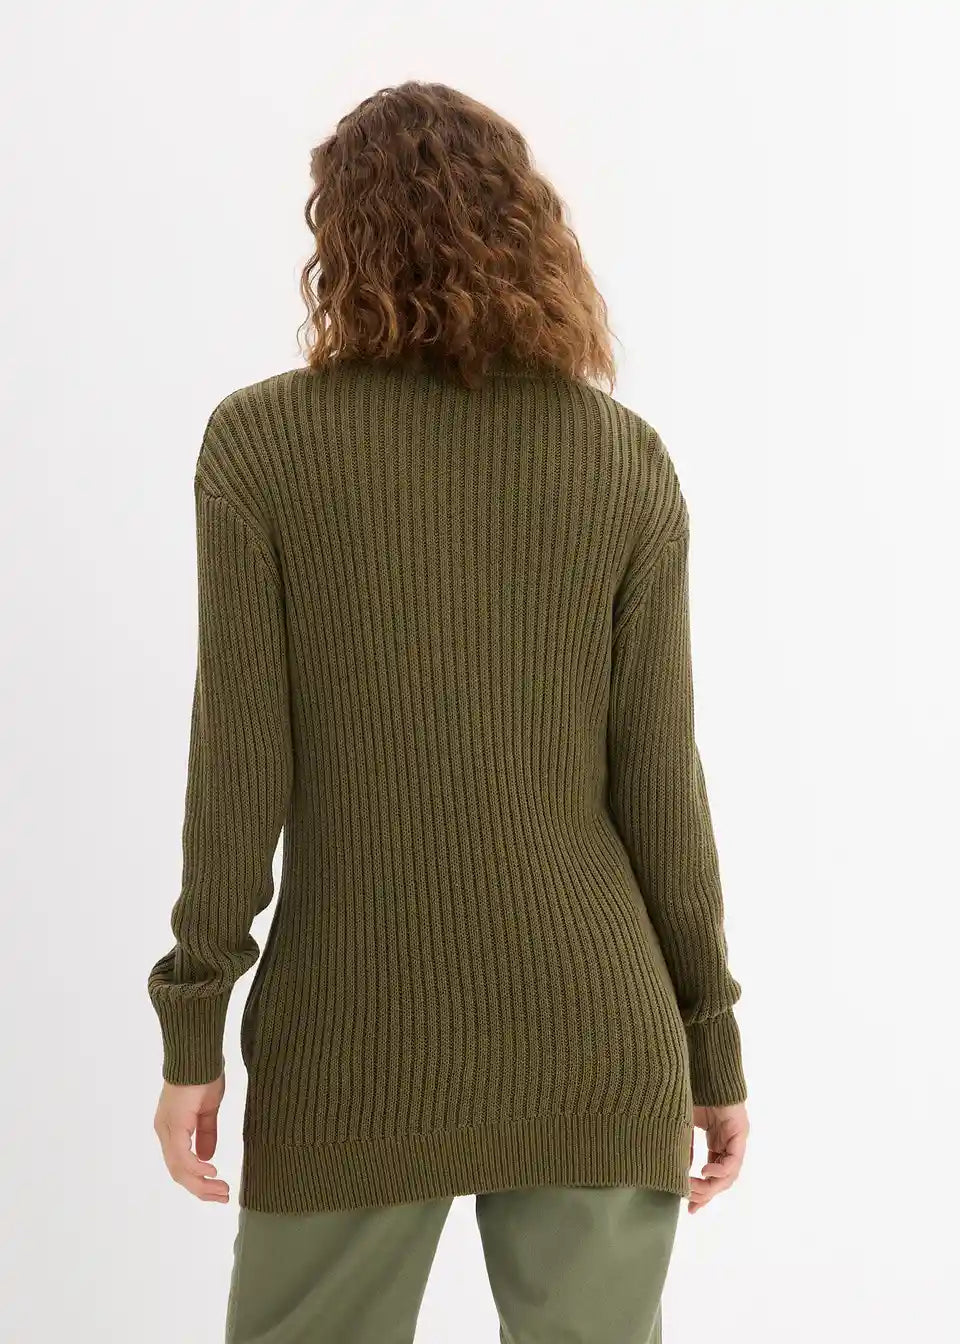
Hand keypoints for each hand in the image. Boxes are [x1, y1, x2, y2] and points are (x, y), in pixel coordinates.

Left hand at [153, 1073, 229, 1202]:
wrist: (198, 1055)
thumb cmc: (203, 1075)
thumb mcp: (208, 1109)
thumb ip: (206, 1133)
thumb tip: (208, 1157)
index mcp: (172, 1129)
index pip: (181, 1164)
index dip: (198, 1180)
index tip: (218, 1189)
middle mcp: (165, 1132)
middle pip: (178, 1172)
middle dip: (201, 1188)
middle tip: (222, 1196)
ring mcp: (167, 1129)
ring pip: (179, 1169)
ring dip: (201, 1184)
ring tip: (221, 1190)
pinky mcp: (174, 1125)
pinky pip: (182, 1155)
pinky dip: (196, 1168)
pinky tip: (211, 1171)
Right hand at [687, 1102, 747, 1213]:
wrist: (704, 1071)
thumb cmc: (692, 1092)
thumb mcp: (683, 1126)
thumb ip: (684, 1148)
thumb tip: (678, 1173)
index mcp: (716, 1142)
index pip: (712, 1175)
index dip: (702, 1192)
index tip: (689, 1207)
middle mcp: (729, 1144)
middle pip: (722, 1180)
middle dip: (705, 1194)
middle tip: (689, 1201)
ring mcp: (736, 1140)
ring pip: (729, 1175)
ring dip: (712, 1186)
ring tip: (694, 1189)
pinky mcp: (740, 1133)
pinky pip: (734, 1161)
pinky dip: (720, 1170)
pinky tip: (705, 1172)